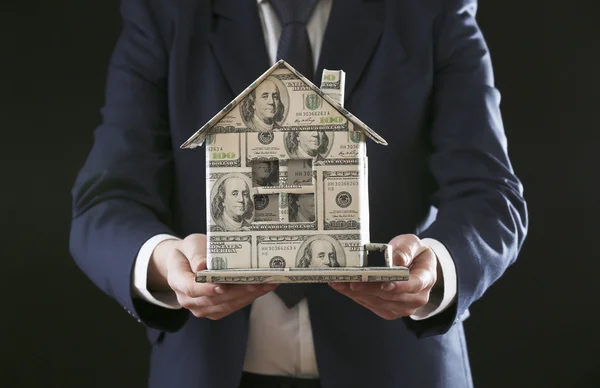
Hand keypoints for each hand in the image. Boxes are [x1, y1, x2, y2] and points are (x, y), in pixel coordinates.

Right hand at [148, 234, 277, 319]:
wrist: (187, 262)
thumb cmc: (189, 251)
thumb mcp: (190, 245)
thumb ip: (195, 254)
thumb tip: (201, 266)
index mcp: (177, 280)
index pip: (191, 288)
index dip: (207, 289)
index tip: (223, 285)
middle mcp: (188, 299)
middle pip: (214, 299)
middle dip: (238, 292)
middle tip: (258, 282)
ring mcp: (202, 307)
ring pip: (226, 305)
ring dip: (248, 296)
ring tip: (267, 284)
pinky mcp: (215, 310)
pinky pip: (232, 306)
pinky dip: (249, 297)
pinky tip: (264, 288)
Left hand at [328, 234, 437, 319]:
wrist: (415, 267)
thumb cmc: (413, 253)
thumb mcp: (413, 243)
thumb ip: (406, 249)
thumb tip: (396, 260)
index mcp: (426, 278)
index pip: (415, 284)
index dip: (399, 286)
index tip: (384, 284)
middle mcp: (417, 297)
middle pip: (391, 296)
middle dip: (369, 288)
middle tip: (351, 280)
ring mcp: (403, 307)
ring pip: (378, 302)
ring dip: (357, 293)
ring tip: (340, 282)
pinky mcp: (389, 311)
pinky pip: (371, 305)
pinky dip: (355, 296)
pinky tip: (342, 287)